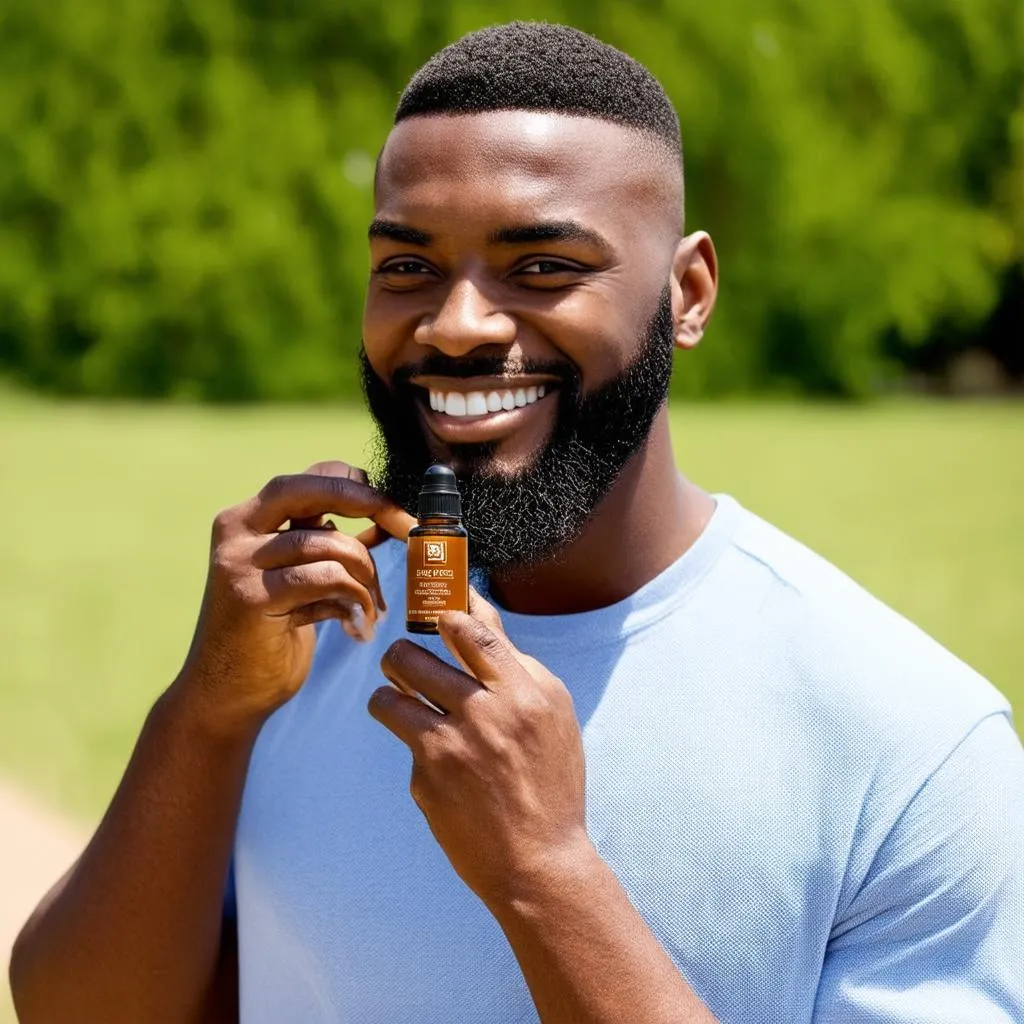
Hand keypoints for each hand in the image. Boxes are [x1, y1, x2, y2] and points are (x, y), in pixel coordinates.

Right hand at [176, 461, 415, 733]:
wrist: (225, 695)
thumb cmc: (270, 634)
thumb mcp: (299, 578)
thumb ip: (329, 546)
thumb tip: (385, 518)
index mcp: (247, 519)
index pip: (308, 477)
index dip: (356, 485)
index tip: (393, 507)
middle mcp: (237, 530)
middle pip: (310, 489)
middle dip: (368, 501)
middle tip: (405, 526)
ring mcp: (240, 563)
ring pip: (329, 543)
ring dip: (367, 574)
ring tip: (374, 606)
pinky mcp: (253, 597)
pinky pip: (326, 579)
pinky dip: (355, 599)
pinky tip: (357, 626)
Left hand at [368, 590, 590, 906]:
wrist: (540, 861)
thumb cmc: (550, 782)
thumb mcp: (552, 717)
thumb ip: (516, 670)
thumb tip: (476, 622)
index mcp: (526, 692)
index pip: (474, 631)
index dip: (446, 614)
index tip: (436, 613)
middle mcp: (488, 712)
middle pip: (413, 656)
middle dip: (400, 656)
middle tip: (404, 665)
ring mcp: (453, 745)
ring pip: (389, 694)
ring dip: (390, 694)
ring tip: (399, 703)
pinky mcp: (427, 778)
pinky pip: (405, 743)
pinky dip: (417, 748)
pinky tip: (442, 770)